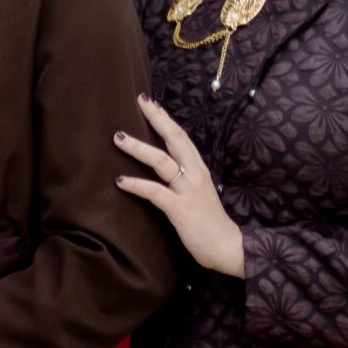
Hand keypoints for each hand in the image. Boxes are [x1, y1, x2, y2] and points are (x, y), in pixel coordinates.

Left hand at [114, 94, 244, 276]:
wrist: (228, 247)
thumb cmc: (210, 224)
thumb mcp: (198, 194)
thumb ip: (184, 180)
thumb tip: (165, 171)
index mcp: (199, 170)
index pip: (182, 138)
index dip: (166, 119)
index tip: (151, 103)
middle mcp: (195, 175)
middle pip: (175, 139)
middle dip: (157, 119)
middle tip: (140, 100)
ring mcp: (188, 191)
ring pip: (162, 162)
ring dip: (139, 148)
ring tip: (119, 137)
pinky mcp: (180, 209)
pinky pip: (155, 192)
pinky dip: (136, 185)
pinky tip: (120, 180)